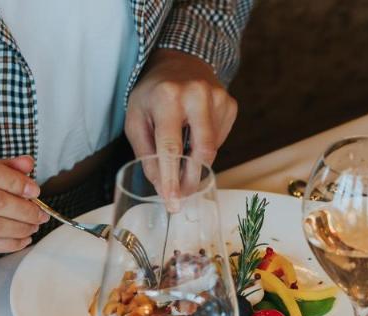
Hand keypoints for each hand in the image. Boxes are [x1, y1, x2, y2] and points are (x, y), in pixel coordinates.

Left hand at [125, 49, 238, 198]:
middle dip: (192, 179)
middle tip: (183, 195)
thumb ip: (146, 152)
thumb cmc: (154, 93)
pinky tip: (195, 135)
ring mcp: (219, 99)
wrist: (180, 62)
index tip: (173, 200)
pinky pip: (220, 140)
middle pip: (201, 152)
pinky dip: (206, 146)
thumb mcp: (136, 117)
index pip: (170, 147)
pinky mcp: (231, 105)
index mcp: (168, 97)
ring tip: (183, 156)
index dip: (171, 177)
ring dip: (197, 162)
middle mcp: (197, 95)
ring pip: (212, 149)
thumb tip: (160, 186)